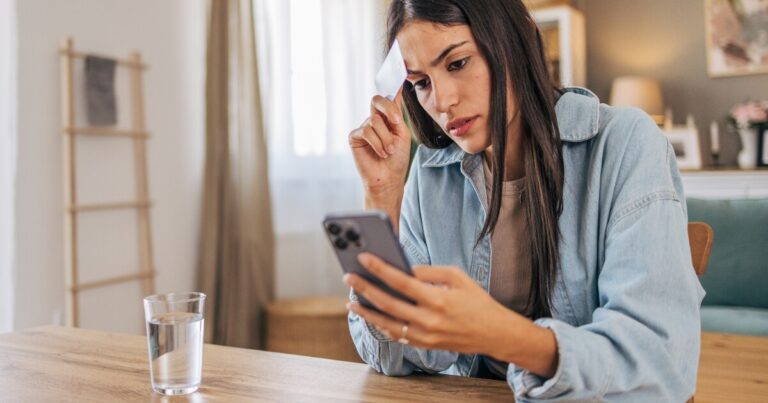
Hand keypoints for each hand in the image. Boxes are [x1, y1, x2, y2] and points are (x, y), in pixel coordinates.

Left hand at [343, 253, 558, 377]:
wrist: (494, 333)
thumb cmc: (477, 301)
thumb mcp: (458, 277)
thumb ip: (429, 272)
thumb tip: (403, 269)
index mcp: (437, 299)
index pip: (401, 281)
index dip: (380, 268)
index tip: (364, 257)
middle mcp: (428, 320)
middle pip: (388, 303)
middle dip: (365, 289)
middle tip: (348, 278)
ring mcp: (425, 336)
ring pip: (387, 324)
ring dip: (367, 312)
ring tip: (351, 300)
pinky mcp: (424, 345)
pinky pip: (397, 335)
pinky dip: (381, 325)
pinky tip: (371, 315)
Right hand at [348, 93, 411, 193]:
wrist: (388, 179)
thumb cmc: (397, 159)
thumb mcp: (402, 134)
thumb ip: (397, 115)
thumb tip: (395, 92)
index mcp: (388, 118)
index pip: (389, 98)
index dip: (392, 84)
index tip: (399, 72)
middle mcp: (375, 120)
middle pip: (378, 100)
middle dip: (388, 109)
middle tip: (396, 122)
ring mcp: (364, 128)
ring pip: (374, 121)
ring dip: (386, 138)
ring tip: (389, 151)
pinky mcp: (354, 137)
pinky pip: (366, 131)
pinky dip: (377, 143)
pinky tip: (381, 153)